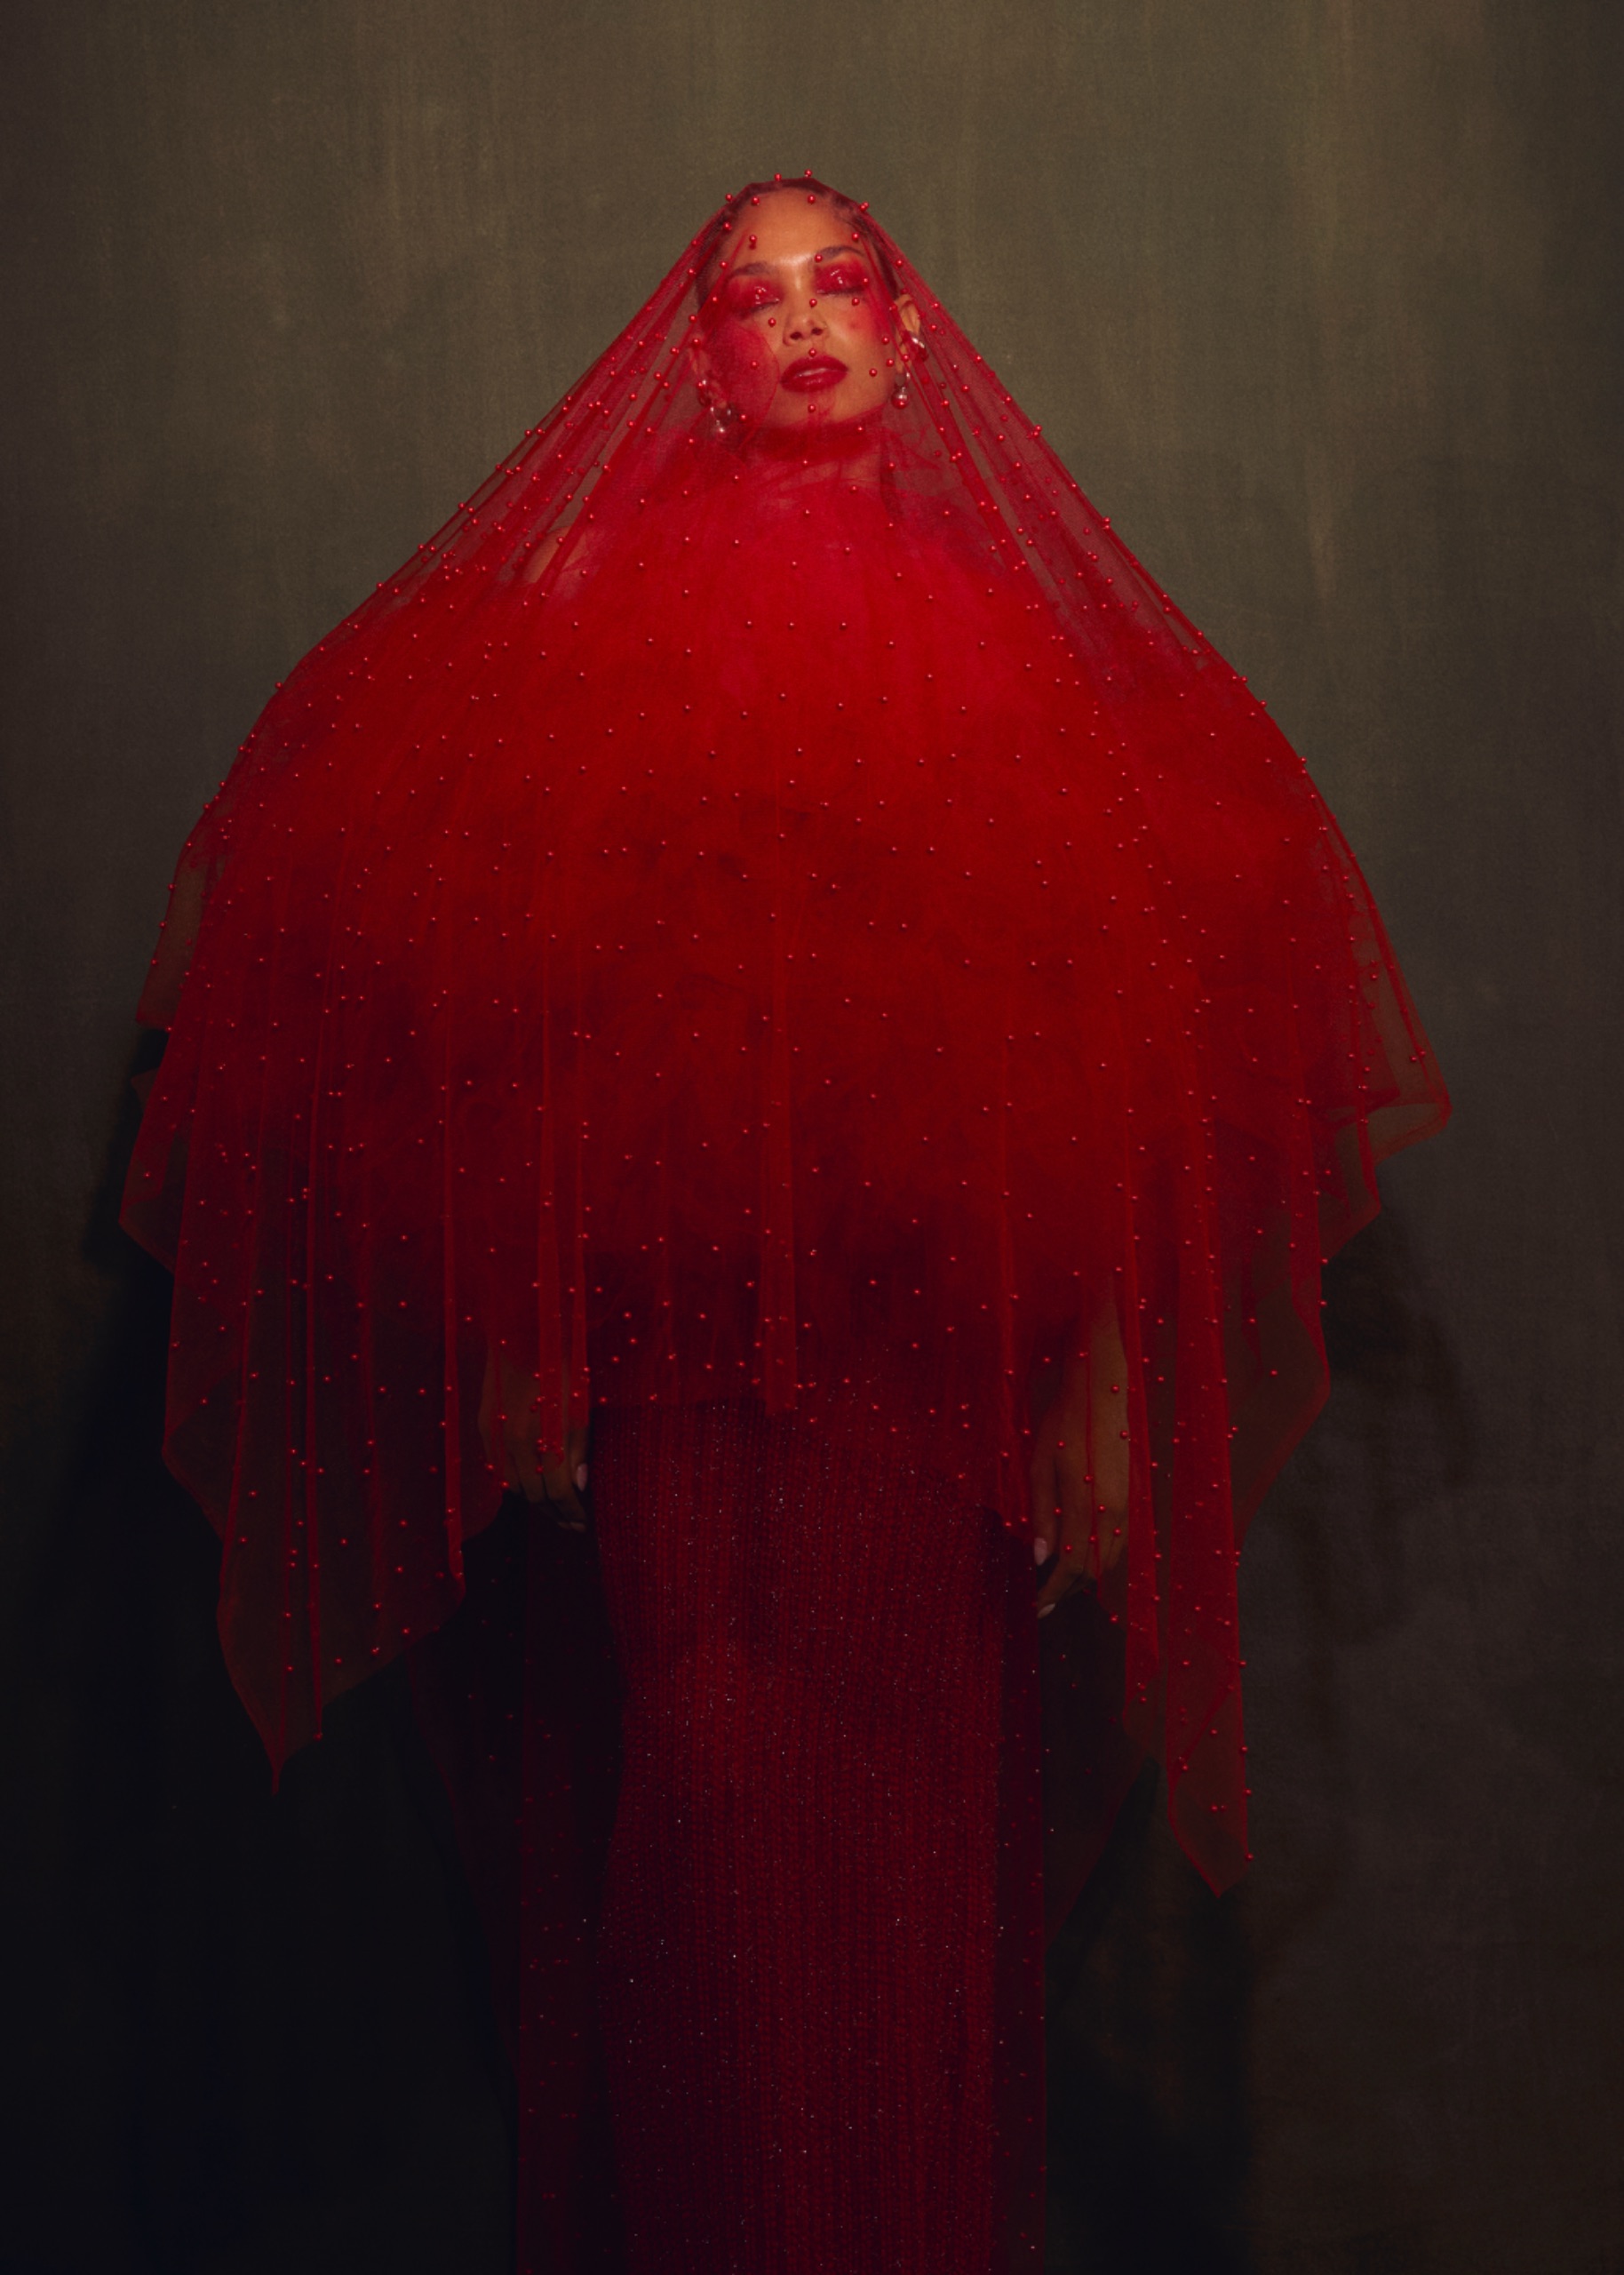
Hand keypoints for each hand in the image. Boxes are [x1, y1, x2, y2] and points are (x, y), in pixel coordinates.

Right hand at [478, 1351, 589, 1528]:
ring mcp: (496, 1436)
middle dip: (555, 1513)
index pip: (560, 1494)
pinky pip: (498, 1467)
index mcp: (546, 1438)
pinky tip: (530, 1480)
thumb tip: (580, 1486)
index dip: (573, 1513)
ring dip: (534, 1500)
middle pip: (536, 1497)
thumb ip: (579, 1448)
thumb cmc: (561, 1364)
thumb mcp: (581, 1406)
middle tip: (570, 1520)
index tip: (584, 1522)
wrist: (522, 1332)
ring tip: (552, 1505)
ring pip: (514, 1487)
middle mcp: (517, 1443)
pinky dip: (515, 1480)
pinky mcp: (483, 1427)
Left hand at [1029, 1306, 1129, 1615]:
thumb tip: (1041, 1558)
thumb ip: (1042, 1515)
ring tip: (1058, 1583)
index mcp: (1089, 1506)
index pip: (1072, 1567)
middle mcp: (1115, 1512)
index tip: (1036, 1608)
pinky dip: (1099, 1557)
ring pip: (1110, 1559)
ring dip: (1085, 1576)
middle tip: (1044, 1602)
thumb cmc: (1064, 1424)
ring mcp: (1128, 1505)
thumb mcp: (1041, 1467)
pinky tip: (1081, 1555)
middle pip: (1094, 1569)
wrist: (1101, 1392)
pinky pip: (1118, 1542)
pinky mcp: (1132, 1496)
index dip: (1053, 1592)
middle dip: (1068, 1590)